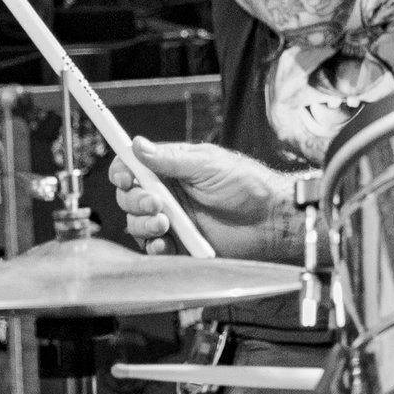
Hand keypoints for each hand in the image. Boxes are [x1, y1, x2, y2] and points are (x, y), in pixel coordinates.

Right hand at [108, 138, 301, 262]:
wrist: (271, 219)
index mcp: (171, 169)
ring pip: (137, 223)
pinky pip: (154, 248)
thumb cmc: (248, 185)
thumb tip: (137, 145)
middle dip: (134, 200)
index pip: (133, 167)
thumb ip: (170, 158)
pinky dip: (154, 246)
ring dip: (143, 223)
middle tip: (156, 203)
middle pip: (129, 197)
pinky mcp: (181, 244)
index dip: (123, 171)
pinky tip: (166, 243)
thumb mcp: (207, 164)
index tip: (125, 177)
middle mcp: (168, 194)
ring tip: (164, 223)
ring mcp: (173, 220)